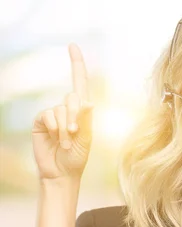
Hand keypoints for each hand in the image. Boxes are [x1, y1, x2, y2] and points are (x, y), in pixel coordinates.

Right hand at [32, 43, 93, 179]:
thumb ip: (86, 120)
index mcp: (82, 110)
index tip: (73, 45)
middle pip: (72, 97)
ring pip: (60, 110)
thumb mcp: (86, 139)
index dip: (77, 64)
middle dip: (75, 117)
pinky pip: (47, 115)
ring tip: (66, 143)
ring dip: (64, 128)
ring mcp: (53, 114)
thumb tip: (89, 102)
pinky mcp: (40, 121)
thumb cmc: (78, 157)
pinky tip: (54, 138)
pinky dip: (53, 127)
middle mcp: (67, 108)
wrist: (61, 172)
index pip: (80, 82)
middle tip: (74, 135)